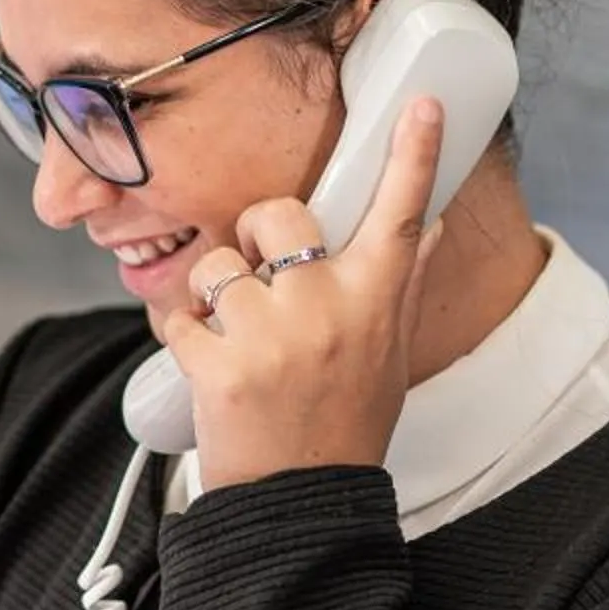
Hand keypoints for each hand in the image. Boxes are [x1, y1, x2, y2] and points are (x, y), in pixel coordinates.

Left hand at [155, 98, 445, 490]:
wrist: (299, 504)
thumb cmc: (345, 425)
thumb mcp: (388, 356)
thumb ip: (399, 285)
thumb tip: (431, 227)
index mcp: (375, 303)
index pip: (401, 215)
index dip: (415, 155)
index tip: (422, 105)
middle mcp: (328, 310)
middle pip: (279, 213)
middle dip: (258, 230)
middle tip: (262, 274)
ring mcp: (272, 338)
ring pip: (218, 264)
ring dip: (215, 292)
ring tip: (236, 336)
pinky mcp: (218, 367)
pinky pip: (177, 315)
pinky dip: (181, 334)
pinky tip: (208, 364)